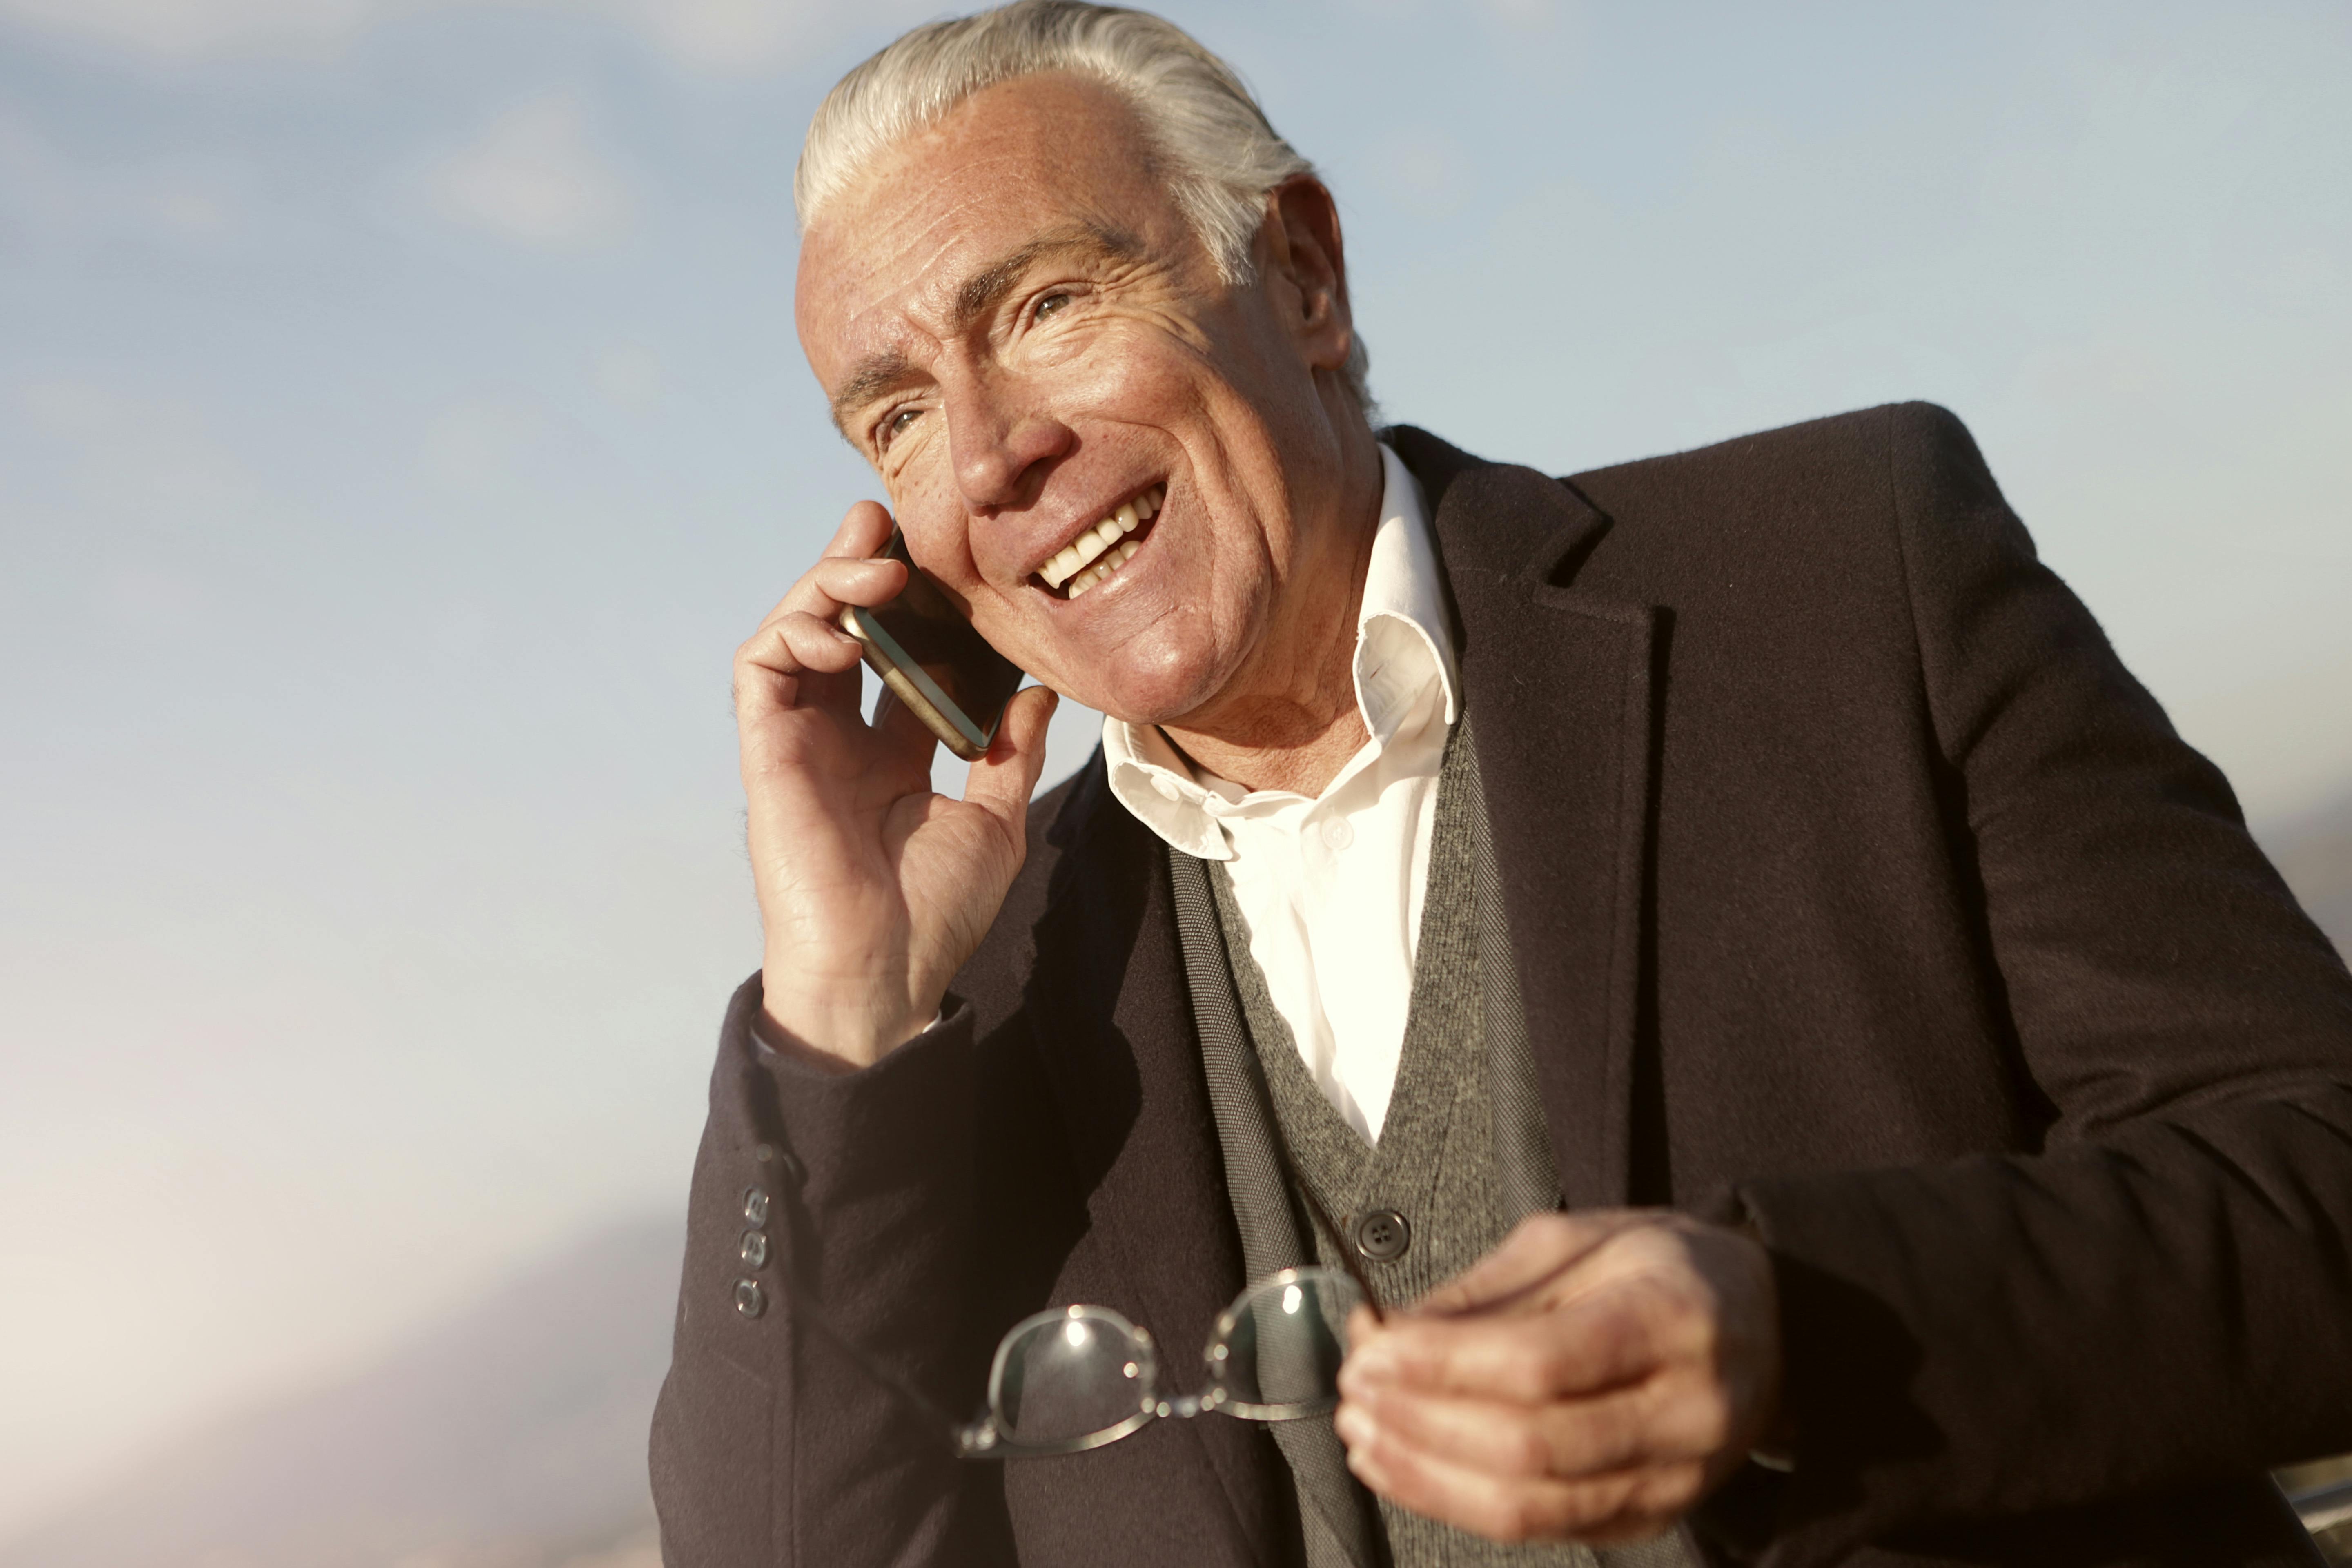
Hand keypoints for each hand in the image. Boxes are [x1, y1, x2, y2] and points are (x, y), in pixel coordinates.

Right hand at [734, 500, 1058, 1067]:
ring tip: (876, 567)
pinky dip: (796, 633)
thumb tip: (1037, 691)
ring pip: (794, 632)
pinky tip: (844, 630)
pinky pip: (762, 670)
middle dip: (854, 567)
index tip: (940, 557)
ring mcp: (800, 742)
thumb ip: (1009, 754)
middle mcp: (840, 738)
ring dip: (825, 585)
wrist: (886, 975)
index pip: (894, 655)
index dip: (910, 603)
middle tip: (884, 521)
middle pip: (837, 627)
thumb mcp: (995, 822)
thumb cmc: (935, 915)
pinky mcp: (768, 752)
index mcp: (889, 753)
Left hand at [1333, 1210, 1780, 1545]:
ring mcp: (1677, 1478)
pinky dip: (1457, 1502)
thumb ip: (1480, 1292)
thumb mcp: (1574, 1240)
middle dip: (1422, 1423)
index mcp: (1676, 1317)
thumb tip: (1382, 1334)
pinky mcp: (1652, 1518)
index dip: (1444, 1365)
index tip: (1371, 1351)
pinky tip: (1404, 1467)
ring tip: (1362, 1435)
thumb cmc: (1653, 1268)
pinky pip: (1544, 1527)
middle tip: (1353, 1392)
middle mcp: (1690, 1410)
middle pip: (1532, 1445)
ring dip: (1427, 1474)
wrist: (1756, 1321)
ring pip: (1532, 1504)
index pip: (1544, 1361)